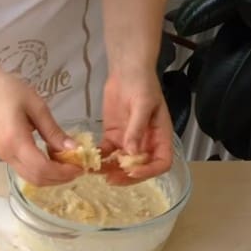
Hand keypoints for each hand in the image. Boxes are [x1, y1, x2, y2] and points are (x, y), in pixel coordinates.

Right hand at [0, 68, 80, 185]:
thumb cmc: (8, 90)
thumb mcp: (37, 106)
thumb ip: (53, 130)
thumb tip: (73, 148)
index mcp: (16, 141)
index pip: (42, 168)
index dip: (63, 172)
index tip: (80, 167)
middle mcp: (8, 154)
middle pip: (37, 178)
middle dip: (60, 178)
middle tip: (78, 168)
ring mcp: (4, 156)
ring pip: (30, 178)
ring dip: (51, 176)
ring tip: (68, 164)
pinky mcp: (4, 153)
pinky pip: (25, 170)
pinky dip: (42, 170)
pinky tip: (52, 158)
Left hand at [100, 66, 173, 184]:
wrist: (126, 71)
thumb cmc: (142, 84)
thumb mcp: (143, 105)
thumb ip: (137, 129)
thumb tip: (132, 153)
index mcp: (160, 136)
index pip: (162, 162)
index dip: (149, 171)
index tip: (132, 171)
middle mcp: (146, 143)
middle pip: (141, 168)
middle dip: (127, 176)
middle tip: (111, 179)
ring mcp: (129, 141)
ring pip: (122, 164)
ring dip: (111, 171)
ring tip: (98, 173)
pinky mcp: (113, 137)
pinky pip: (107, 153)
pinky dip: (100, 159)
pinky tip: (89, 162)